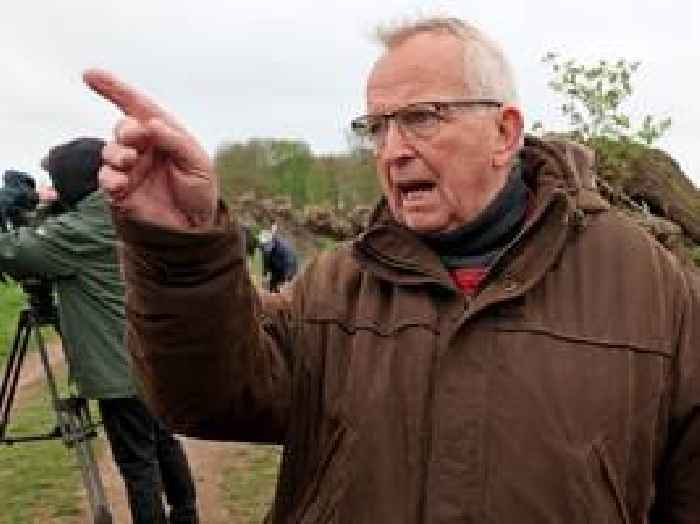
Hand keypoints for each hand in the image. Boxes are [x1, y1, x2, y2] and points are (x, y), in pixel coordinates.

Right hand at [83, 69, 217, 229]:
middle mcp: (144, 149)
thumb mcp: (198, 164)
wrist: (194, 228)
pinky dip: (110, 177)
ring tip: (130, 162)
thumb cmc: (199, 192)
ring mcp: (130, 169)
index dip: (115, 89)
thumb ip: (176, 142)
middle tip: (136, 139)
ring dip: (117, 153)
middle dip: (126, 130)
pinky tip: (120, 182)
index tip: (90, 75)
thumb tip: (150, 124)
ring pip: (111, 151)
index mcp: (163, 135)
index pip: (137, 107)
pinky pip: (106, 177)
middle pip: (123, 127)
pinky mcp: (120, 191)